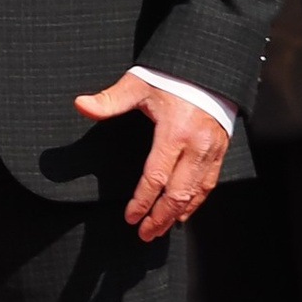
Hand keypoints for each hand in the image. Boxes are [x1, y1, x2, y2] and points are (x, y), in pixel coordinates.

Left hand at [73, 73, 231, 241]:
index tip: (131, 217)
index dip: (143, 201)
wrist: (208, 67)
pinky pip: (209, 183)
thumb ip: (111, 99)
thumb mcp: (139, 84)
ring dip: (178, 215)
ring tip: (161, 229)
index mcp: (175, 132)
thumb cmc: (172, 76)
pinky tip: (185, 212)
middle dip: (160, 217)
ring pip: (196, 193)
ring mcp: (212, 150)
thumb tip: (81, 105)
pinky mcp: (220, 150)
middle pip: (178, 193)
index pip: (156, 177)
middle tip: (145, 234)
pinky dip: (196, 202)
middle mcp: (196, 146)